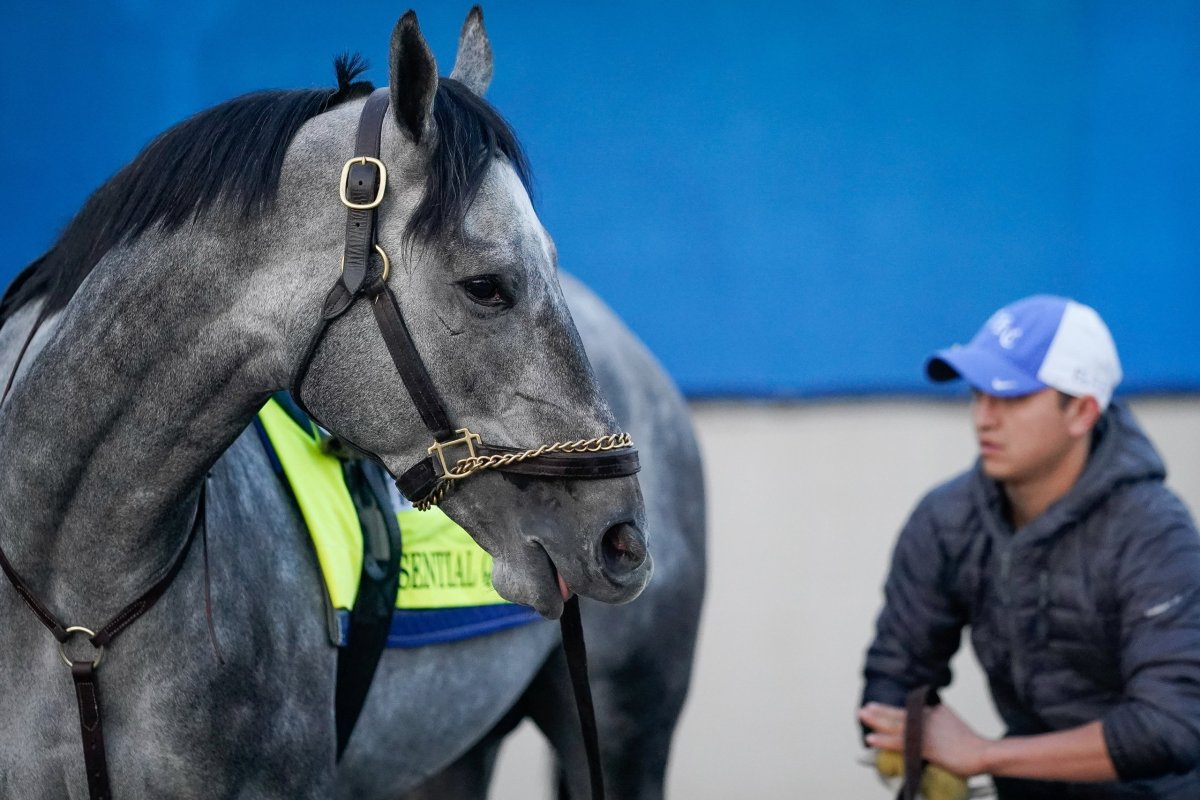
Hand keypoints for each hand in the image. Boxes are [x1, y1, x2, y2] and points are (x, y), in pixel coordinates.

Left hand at [858, 701, 989, 776]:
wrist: (983, 752)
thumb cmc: (970, 742)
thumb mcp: (951, 721)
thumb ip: (937, 718)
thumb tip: (929, 719)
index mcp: (933, 711)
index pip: (908, 709)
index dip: (889, 710)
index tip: (875, 706)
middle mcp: (927, 718)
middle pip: (899, 714)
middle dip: (880, 712)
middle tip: (864, 709)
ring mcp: (926, 732)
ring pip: (896, 726)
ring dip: (877, 721)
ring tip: (862, 717)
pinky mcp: (926, 746)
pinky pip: (900, 743)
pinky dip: (883, 741)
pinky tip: (871, 739)